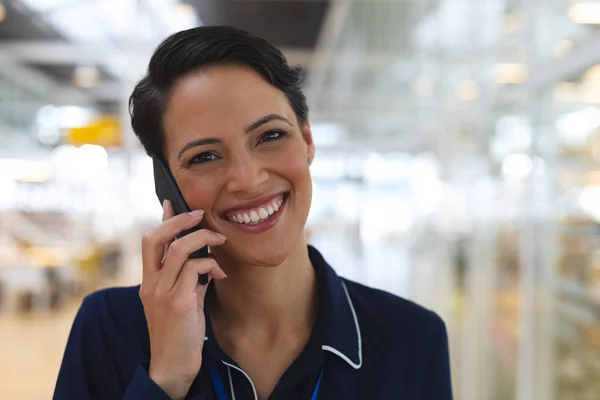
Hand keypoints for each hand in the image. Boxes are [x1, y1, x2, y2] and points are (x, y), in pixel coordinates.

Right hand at [139, 200, 226, 398]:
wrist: (172, 365)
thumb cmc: (178, 333)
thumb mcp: (179, 300)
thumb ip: (185, 279)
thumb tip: (201, 259)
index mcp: (149, 282)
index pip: (150, 242)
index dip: (162, 220)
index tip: (172, 202)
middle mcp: (151, 283)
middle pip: (156, 237)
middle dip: (179, 220)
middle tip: (200, 214)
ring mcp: (163, 291)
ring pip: (179, 249)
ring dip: (203, 239)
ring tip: (220, 241)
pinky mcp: (179, 302)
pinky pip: (196, 269)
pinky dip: (211, 265)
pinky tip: (220, 274)